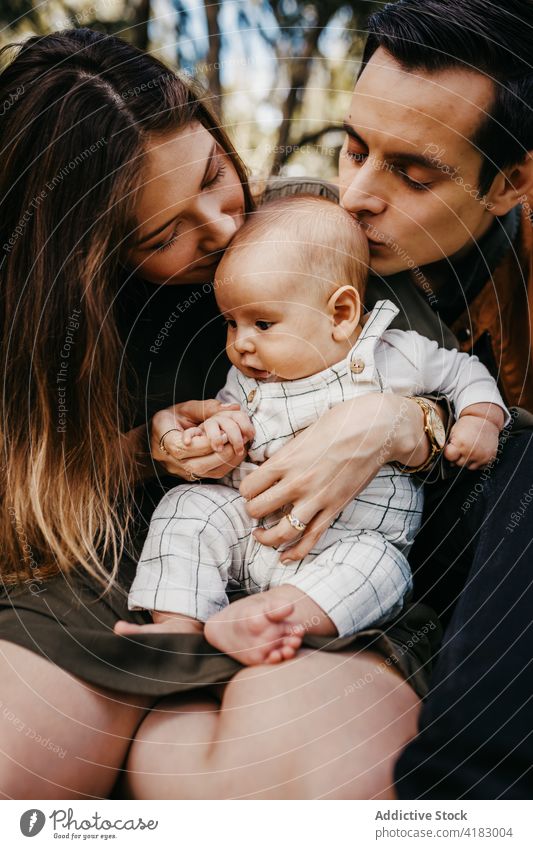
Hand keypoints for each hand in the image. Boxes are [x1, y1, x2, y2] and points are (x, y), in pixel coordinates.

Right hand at [151, 399, 246, 478]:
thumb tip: (233, 407)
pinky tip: (235, 453)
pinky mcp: (192, 477)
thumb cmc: (171, 418)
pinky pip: (210, 475)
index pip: (184, 449)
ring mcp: (181, 472)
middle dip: (221, 454)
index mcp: (164, 441)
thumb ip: (207, 407)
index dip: (206, 444)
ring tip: (239, 447)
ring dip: (227, 461)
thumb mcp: (184, 408)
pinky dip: (226, 465)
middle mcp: (171, 461)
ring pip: (206, 473)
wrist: (158, 436)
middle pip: (197, 465)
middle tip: (238, 442)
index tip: (225, 435)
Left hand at [239, 393, 429, 561]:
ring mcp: (317, 499)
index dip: (246, 490)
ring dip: (266, 538)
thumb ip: (285, 455)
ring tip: (261, 536)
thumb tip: (270, 467)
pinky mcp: (335, 509)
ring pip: (281, 532)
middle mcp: (297, 482)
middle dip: (252, 512)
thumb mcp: (302, 434)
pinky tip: (284, 557)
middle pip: (258, 510)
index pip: (249, 486)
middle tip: (255, 510)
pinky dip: (296, 552)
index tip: (251, 490)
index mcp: (285, 461)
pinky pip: (311, 538)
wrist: (375, 430)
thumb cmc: (339, 423)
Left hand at [444, 414, 500, 468]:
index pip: (449, 457)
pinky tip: (476, 452)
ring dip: (467, 461)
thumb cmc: (468, 424)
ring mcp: (481, 456)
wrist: (486, 419)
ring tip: (469, 449)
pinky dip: (477, 462)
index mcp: (460, 443)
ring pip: (468, 467)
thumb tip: (445, 458)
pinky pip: (479, 467)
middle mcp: (471, 451)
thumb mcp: (454, 431)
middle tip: (461, 448)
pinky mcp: (489, 458)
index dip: (449, 453)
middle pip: (458, 463)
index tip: (451, 449)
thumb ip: (448, 445)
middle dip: (457, 458)